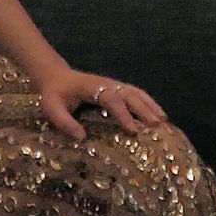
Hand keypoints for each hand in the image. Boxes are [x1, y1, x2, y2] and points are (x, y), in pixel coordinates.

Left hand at [34, 67, 167, 141]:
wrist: (57, 77)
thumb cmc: (54, 94)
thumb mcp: (51, 108)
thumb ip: (64, 122)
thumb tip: (82, 138)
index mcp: (92, 87)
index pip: (111, 99)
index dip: (123, 114)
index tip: (132, 130)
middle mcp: (107, 84)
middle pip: (129, 95)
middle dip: (144, 110)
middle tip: (157, 126)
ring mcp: (114, 85)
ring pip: (136, 93)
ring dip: (150, 105)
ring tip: (163, 122)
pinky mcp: (118, 89)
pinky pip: (137, 94)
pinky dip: (149, 103)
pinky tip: (159, 115)